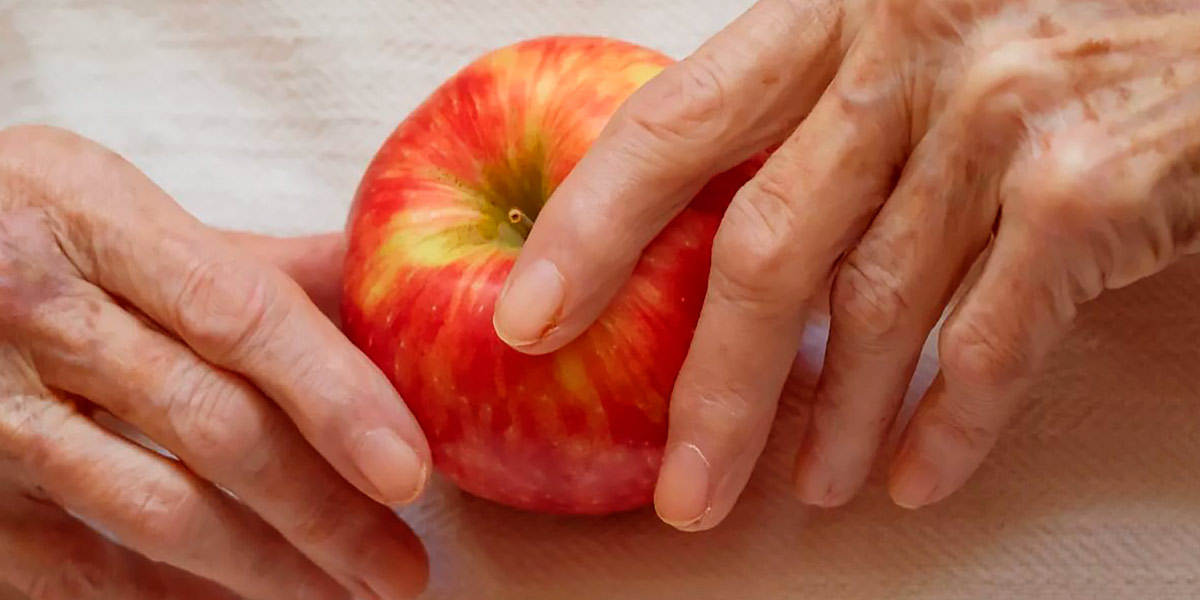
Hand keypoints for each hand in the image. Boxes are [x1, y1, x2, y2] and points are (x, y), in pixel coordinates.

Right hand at [0, 126, 430, 598]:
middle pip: (212, 426)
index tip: (409, 470)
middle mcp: (35, 311)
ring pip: (152, 509)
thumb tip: (382, 281)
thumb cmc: (16, 223)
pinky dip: (166, 596)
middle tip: (402, 566)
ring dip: (265, 567)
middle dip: (323, 510)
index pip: (241, 314)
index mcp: (92, 218)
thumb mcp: (114, 205)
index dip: (334, 396)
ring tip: (346, 594)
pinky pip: (76, 564)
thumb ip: (247, 257)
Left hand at [493, 0, 1199, 529]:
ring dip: (833, 420)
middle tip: (682, 485)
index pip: (675, 125)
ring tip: (805, 486)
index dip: (592, 229)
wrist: (1196, 9)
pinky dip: (951, 422)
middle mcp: (903, 57)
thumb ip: (808, 119)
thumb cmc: (1035, 21)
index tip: (528, 319)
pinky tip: (915, 473)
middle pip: (765, 245)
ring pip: (875, 306)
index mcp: (830, 16)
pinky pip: (992, 339)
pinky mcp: (1087, 190)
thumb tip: (700, 237)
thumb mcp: (899, 34)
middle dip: (715, 386)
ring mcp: (999, 119)